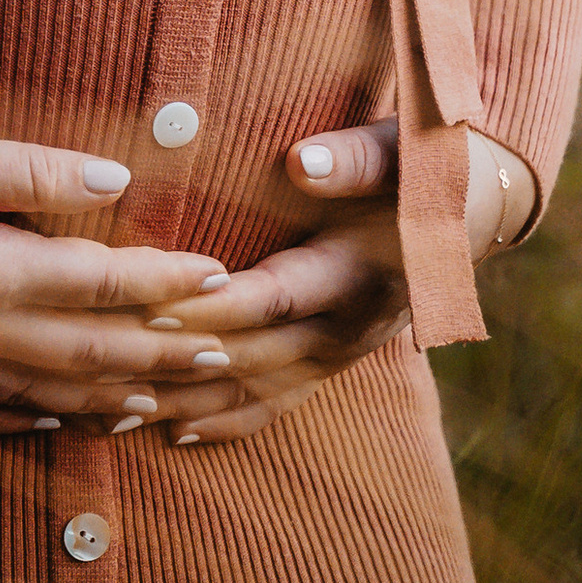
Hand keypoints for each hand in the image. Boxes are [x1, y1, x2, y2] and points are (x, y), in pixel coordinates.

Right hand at [0, 124, 234, 435]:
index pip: (99, 283)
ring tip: (162, 400)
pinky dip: (31, 422)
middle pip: (86, 355)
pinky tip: (60, 420)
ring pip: (41, 398)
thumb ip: (32, 169)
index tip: (219, 278)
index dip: (166, 283)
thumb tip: (118, 182)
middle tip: (221, 355)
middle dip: (161, 357)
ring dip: (108, 401)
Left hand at [141, 121, 541, 449]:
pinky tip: (172, 433)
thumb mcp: (405, 148)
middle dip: (175, 363)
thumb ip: (355, 158)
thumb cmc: (432, 163)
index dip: (212, 306)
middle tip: (102, 366)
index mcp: (357, 271)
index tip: (150, 305)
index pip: (271, 298)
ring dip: (187, 404)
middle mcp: (346, 325)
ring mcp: (340, 352)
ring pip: (253, 390)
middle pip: (249, 355)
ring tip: (115, 411)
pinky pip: (276, 404)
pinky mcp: (333, 362)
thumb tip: (303, 162)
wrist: (479, 209)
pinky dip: (225, 423)